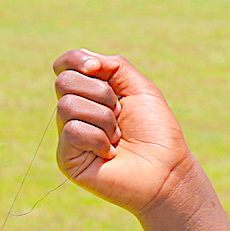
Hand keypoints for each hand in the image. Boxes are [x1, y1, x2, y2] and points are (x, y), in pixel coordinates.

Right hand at [52, 49, 195, 215]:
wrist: (165, 170)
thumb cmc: (156, 131)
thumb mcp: (139, 88)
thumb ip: (114, 66)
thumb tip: (85, 61)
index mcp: (91, 93)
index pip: (65, 66)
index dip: (75, 60)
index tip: (96, 68)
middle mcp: (76, 112)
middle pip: (64, 81)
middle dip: (100, 92)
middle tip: (119, 113)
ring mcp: (69, 135)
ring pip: (67, 105)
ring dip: (103, 118)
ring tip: (118, 136)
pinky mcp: (66, 158)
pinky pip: (71, 130)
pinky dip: (97, 139)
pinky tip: (109, 153)